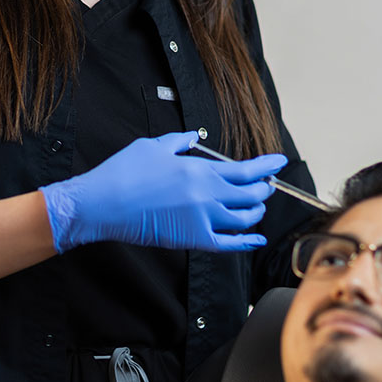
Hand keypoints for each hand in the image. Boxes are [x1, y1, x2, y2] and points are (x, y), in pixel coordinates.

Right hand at [40, 131, 285, 252]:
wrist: (102, 204)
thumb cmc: (124, 172)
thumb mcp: (153, 145)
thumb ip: (179, 141)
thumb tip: (194, 137)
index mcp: (199, 169)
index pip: (244, 169)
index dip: (266, 166)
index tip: (279, 162)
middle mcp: (206, 194)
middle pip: (250, 194)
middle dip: (263, 188)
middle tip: (267, 184)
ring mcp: (202, 220)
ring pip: (244, 219)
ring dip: (255, 212)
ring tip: (257, 207)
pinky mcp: (193, 240)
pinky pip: (228, 244)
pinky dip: (246, 242)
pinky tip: (255, 239)